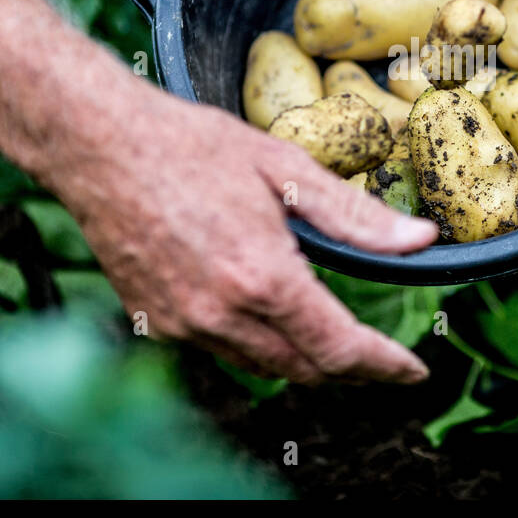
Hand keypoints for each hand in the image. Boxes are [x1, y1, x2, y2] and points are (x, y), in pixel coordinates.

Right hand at [55, 81, 437, 384]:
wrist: (97, 146)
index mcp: (261, 277)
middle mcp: (221, 314)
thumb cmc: (191, 146)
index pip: (339, 349)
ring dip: (304, 359)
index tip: (414, 371)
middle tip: (383, 358)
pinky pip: (224, 350)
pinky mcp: (159, 323)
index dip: (384, 367)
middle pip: (304, 370)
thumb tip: (420, 241)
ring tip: (332, 335)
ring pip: (263, 366)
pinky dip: (258, 342)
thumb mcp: (287, 169)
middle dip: (350, 370)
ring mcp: (185, 324)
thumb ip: (357, 217)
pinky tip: (267, 311)